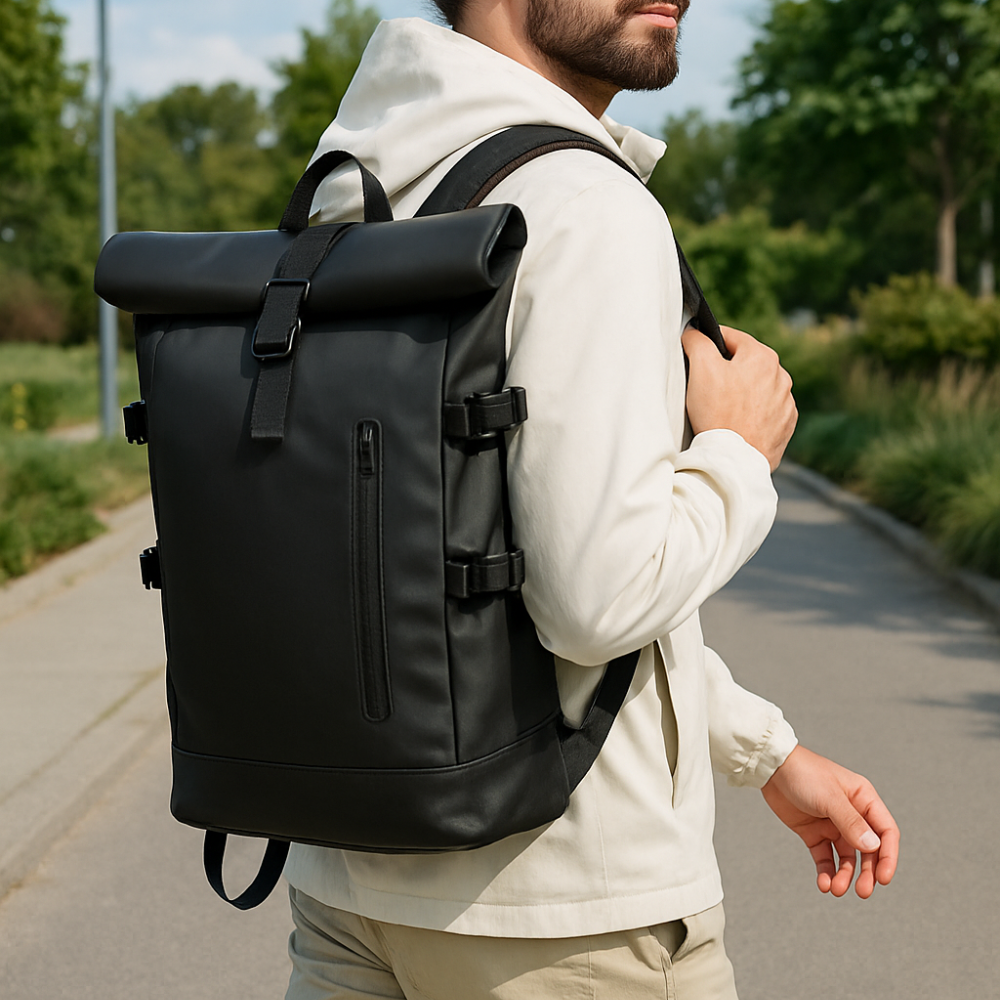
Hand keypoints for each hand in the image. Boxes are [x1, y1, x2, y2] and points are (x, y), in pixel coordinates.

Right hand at [682, 325, 797, 471]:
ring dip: (741, 392)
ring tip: (722, 409)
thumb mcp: (701, 367)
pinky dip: (752, 413)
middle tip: (706, 387)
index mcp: (763, 356)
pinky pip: (766, 411)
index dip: (709, 343)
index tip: (697, 353)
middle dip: (727, 371)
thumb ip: (697, 341)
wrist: (734, 459)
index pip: (730, 337)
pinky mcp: (785, 426)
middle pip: (745, 364)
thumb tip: (694, 332)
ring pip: (757, 388)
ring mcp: (786, 403)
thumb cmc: (718, 412)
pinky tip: (737, 423)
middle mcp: (781, 376)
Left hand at [761, 745, 899, 898]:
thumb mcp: (829, 797)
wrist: (771, 768)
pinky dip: (826, 872)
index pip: (886, 832)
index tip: (883, 878)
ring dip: (845, 876)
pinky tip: (823, 883)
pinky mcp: (814, 833)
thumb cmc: (804, 773)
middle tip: (862, 892)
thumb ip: (850, 822)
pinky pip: (825, 858)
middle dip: (867, 873)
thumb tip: (874, 846)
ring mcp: (833, 825)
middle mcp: (852, 815)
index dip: (888, 856)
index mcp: (864, 800)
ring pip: (847, 858)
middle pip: (868, 851)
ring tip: (835, 889)